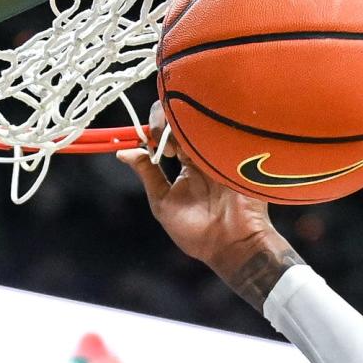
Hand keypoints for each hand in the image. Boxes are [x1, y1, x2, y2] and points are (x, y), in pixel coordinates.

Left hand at [117, 102, 280, 274]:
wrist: (231, 245)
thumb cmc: (196, 232)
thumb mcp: (162, 202)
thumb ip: (146, 174)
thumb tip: (121, 152)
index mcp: (188, 163)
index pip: (169, 131)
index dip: (156, 129)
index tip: (150, 143)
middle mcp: (206, 152)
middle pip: (185, 118)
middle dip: (168, 124)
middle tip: (166, 148)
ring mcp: (223, 150)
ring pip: (202, 118)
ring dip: (186, 127)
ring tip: (181, 150)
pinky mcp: (240, 151)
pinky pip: (223, 129)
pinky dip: (207, 130)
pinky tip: (199, 146)